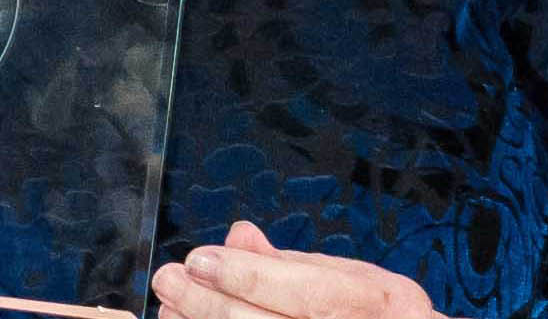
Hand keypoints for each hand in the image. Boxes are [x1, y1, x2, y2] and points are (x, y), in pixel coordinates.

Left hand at [149, 220, 450, 318]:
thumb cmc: (378, 316)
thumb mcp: (354, 277)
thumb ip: (292, 263)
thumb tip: (240, 237)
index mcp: (373, 304)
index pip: (304, 292)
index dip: (247, 276)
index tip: (200, 259)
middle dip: (208, 303)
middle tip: (170, 281)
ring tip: (171, 308)